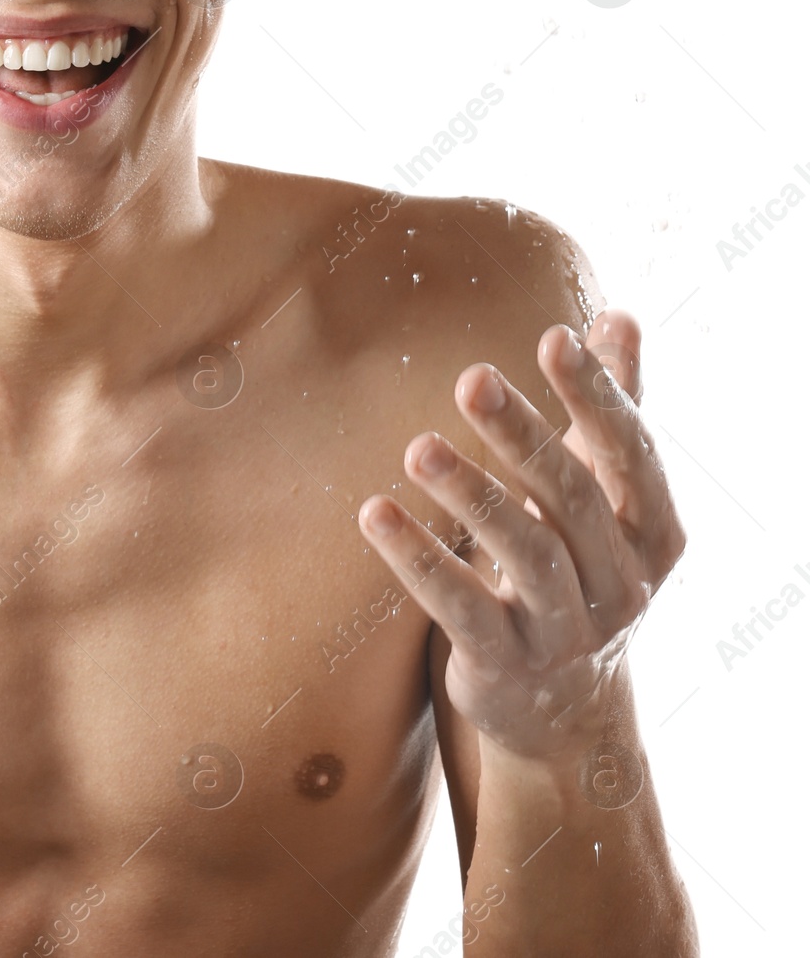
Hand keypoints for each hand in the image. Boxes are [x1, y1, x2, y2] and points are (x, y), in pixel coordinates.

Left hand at [357, 308, 685, 758]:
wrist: (563, 711)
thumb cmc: (577, 568)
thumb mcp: (601, 496)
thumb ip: (610, 408)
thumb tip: (619, 316)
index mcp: (652, 535)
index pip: (632, 455)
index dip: (599, 397)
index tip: (557, 337)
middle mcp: (620, 585)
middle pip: (572, 499)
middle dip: (523, 435)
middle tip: (471, 378)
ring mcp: (565, 630)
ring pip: (523, 553)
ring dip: (470, 494)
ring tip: (418, 448)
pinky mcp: (504, 663)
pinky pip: (460, 607)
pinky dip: (418, 559)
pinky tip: (373, 513)